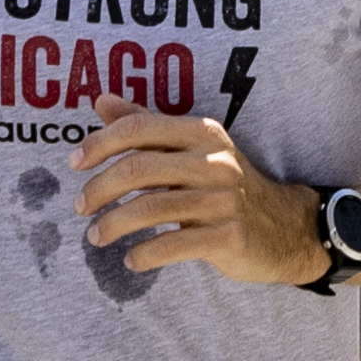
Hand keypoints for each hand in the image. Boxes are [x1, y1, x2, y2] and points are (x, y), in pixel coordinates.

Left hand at [76, 109, 315, 283]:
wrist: (285, 227)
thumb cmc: (226, 185)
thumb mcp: (193, 149)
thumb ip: (147, 126)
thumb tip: (100, 100)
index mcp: (202, 133)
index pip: (139, 129)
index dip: (99, 144)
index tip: (75, 164)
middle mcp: (213, 162)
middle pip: (138, 170)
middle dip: (99, 190)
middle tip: (81, 207)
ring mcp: (223, 201)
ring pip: (150, 209)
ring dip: (113, 226)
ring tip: (96, 236)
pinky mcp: (229, 237)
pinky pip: (172, 245)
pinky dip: (143, 254)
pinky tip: (131, 259)